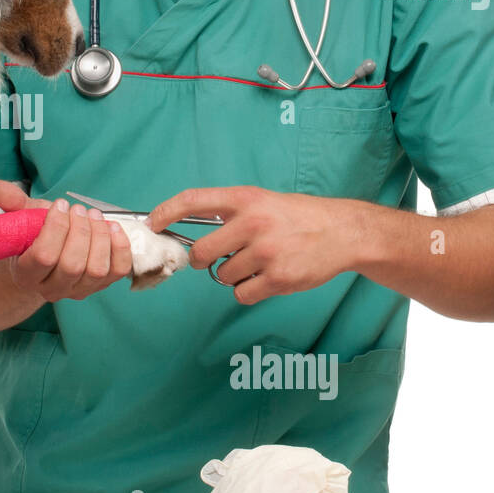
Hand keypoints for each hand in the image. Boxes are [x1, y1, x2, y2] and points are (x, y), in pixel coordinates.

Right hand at [0, 179, 133, 301]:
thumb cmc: (33, 238)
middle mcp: (52, 289)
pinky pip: (118, 271)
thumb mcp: (21, 219)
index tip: (60, 204)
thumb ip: (11, 204)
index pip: (44, 256)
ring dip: (99, 237)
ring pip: (96, 269)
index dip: (55, 227)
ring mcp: (78, 290)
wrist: (45, 261)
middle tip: (79, 209)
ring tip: (94, 215)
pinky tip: (113, 228)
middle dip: (79, 231)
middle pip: (72, 264)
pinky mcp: (101, 286)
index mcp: (27, 274)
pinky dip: (120, 247)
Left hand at [145, 185, 357, 304]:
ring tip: (258, 262)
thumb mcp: (262, 200)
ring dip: (234, 274)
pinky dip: (248, 290)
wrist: (342, 232)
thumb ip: (229, 213)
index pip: (193, 201)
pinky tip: (266, 277)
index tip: (152, 222)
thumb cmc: (297, 217)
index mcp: (245, 199)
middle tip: (216, 257)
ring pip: (223, 275)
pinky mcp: (277, 278)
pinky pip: (241, 293)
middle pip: (201, 252)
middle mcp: (252, 223)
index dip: (166, 212)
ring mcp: (265, 252)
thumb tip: (188, 228)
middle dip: (203, 260)